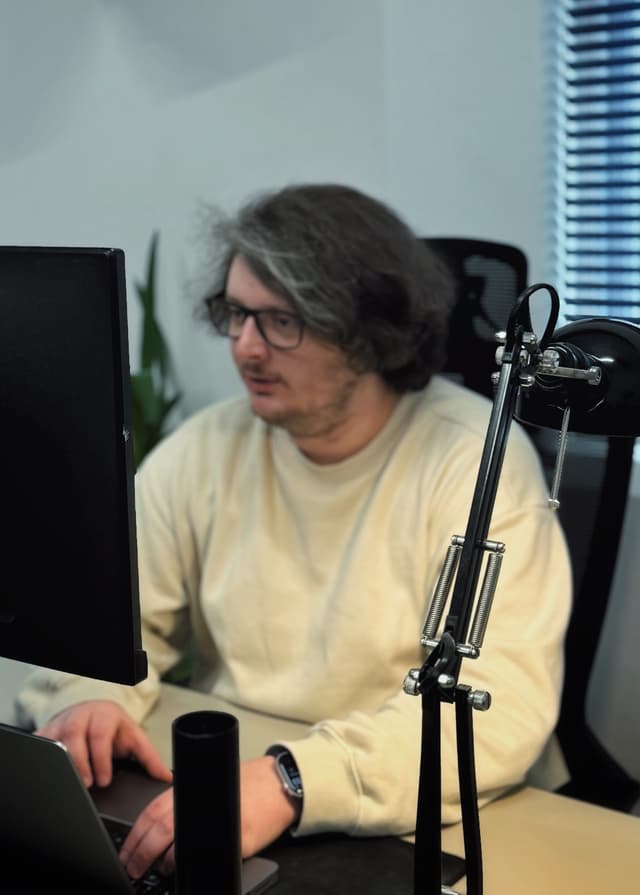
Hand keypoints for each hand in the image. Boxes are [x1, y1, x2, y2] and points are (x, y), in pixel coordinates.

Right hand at [34, 700, 171, 788]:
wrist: (93, 712)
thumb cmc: (114, 729)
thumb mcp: (134, 738)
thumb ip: (149, 758)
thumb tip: (167, 778)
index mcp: (104, 715)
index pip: (100, 734)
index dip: (101, 758)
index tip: (103, 780)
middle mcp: (80, 715)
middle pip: (74, 733)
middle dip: (79, 760)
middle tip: (86, 784)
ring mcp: (61, 722)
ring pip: (54, 738)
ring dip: (59, 761)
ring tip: (67, 783)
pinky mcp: (45, 731)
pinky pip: (38, 743)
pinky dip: (40, 758)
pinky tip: (45, 774)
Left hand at [119, 755, 298, 878]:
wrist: (278, 783)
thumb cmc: (244, 783)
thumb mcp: (209, 784)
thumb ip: (184, 800)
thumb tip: (156, 826)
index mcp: (191, 789)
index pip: (152, 813)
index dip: (135, 837)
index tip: (126, 853)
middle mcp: (202, 803)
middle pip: (160, 831)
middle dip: (141, 854)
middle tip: (133, 868)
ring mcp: (219, 822)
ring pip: (179, 847)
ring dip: (164, 863)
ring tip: (158, 869)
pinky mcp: (236, 839)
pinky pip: (207, 857)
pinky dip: (191, 865)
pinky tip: (184, 869)